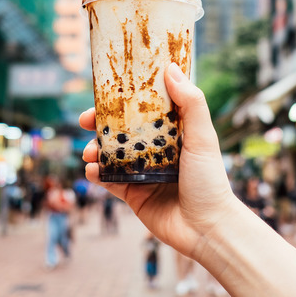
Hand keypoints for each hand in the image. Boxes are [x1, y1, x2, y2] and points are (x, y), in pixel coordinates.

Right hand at [80, 63, 237, 257]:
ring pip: (110, 153)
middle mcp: (156, 149)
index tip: (105, 90)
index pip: (144, 108)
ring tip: (89, 151)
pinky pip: (108, 180)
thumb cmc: (210, 180)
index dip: (123, 98)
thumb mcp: (203, 137)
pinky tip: (92, 170)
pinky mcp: (132, 194)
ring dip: (94, 148)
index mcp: (172, 132)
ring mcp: (142, 172)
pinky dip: (96, 173)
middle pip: (121, 129)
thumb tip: (170, 67)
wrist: (207, 229)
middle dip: (100, 123)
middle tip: (86, 120)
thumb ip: (190, 102)